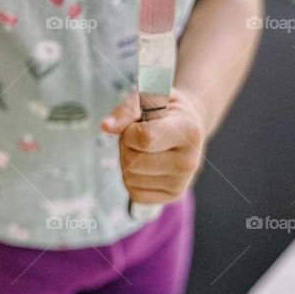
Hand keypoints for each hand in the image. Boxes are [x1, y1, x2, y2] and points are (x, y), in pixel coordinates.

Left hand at [99, 87, 205, 206]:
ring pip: (130, 177)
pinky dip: (131, 177)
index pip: (144, 138)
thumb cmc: (165, 109)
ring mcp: (181, 182)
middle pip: (132, 161)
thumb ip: (126, 109)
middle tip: (139, 134)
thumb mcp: (149, 97)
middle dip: (126, 144)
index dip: (129, 129)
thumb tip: (106, 127)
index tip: (137, 122)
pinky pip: (134, 192)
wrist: (187, 126)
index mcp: (188, 132)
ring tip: (143, 147)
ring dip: (127, 160)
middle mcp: (189, 162)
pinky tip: (145, 164)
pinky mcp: (172, 196)